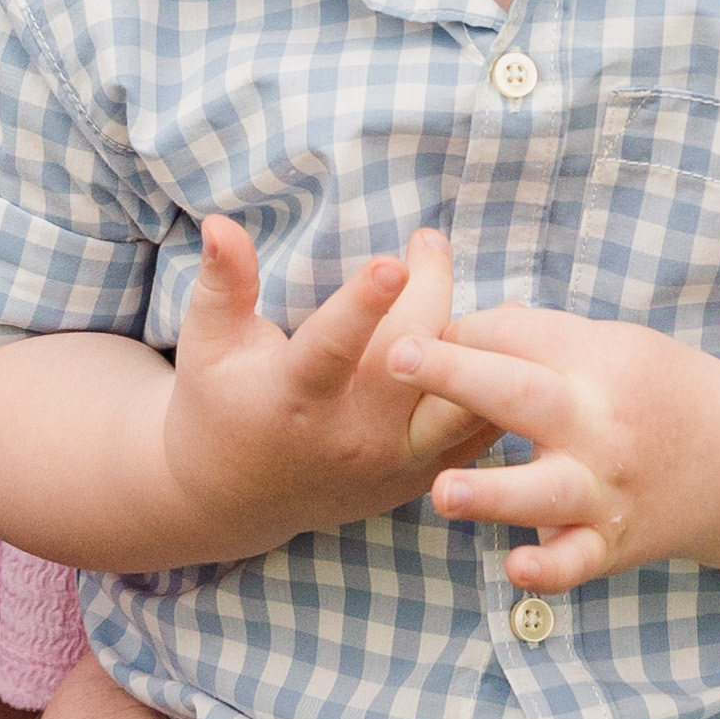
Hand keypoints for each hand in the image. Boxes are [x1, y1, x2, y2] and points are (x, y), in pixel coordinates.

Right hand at [161, 220, 493, 557]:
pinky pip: (476, 434)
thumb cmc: (221, 402)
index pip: (331, 349)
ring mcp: (392, 463)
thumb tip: (219, 222)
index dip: (362, 307)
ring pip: (457, 406)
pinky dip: (498, 389)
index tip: (392, 262)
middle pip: (407, 359)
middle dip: (429, 291)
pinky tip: (511, 343)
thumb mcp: (207, 343)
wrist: (237, 496)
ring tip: (500, 301)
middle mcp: (349, 435)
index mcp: (294, 397)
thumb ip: (223, 282)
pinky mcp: (421, 475)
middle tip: (430, 240)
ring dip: (481, 352)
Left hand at [392, 302, 719, 589]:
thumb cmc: (653, 390)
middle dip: (457, 376)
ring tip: (442, 492)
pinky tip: (515, 568)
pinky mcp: (610, 543)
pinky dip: (549, 568)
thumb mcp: (609, 343)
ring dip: (492, 492)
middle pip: (522, 395)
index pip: (511, 337)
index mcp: (594, 361)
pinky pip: (576, 561)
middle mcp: (598, 423)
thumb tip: (454, 325)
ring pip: (543, 491)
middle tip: (396, 356)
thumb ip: (535, 339)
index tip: (412, 337)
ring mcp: (604, 488)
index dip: (456, 334)